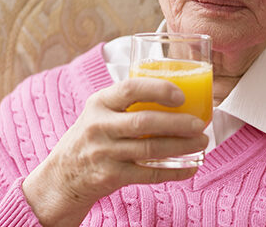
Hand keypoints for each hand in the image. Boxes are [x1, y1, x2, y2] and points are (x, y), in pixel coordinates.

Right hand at [22, 78, 207, 225]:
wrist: (62, 175)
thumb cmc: (92, 136)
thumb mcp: (100, 111)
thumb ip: (128, 101)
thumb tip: (177, 91)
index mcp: (100, 102)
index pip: (130, 89)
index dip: (158, 90)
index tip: (182, 95)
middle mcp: (99, 126)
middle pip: (145, 122)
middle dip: (178, 123)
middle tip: (200, 124)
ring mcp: (104, 153)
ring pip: (150, 149)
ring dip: (182, 147)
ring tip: (202, 142)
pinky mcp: (111, 176)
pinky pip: (149, 174)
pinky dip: (174, 171)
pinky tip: (191, 167)